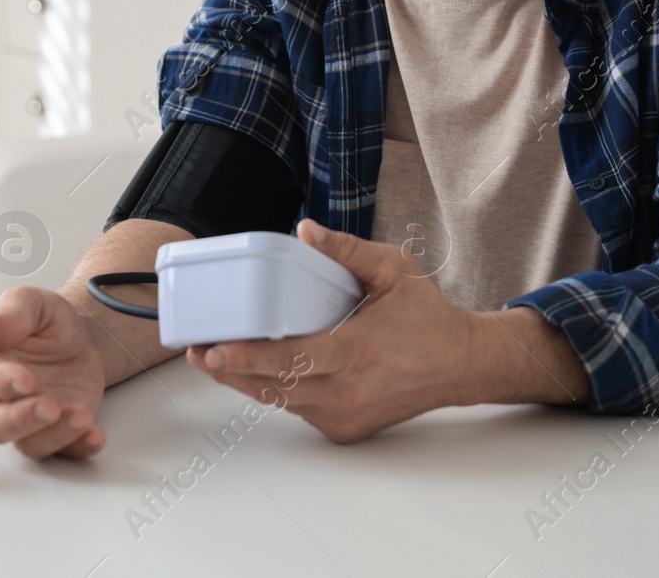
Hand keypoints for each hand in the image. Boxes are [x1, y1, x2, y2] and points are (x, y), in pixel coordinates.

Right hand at [0, 286, 106, 458]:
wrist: (78, 338)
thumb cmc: (45, 322)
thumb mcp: (31, 302)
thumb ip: (10, 314)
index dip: (1, 383)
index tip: (24, 380)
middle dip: (21, 420)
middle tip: (50, 407)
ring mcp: (26, 419)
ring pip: (27, 443)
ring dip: (54, 435)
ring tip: (81, 416)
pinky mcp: (56, 431)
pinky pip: (63, 451)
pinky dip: (78, 447)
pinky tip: (94, 435)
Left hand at [186, 218, 486, 442]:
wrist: (461, 365)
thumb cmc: (428, 317)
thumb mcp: (393, 271)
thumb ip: (348, 250)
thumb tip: (305, 230)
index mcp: (353, 353)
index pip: (288, 361)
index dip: (245, 359)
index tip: (213, 349)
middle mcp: (344, 392)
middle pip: (271, 386)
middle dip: (228, 370)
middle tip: (197, 350)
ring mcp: (343, 415)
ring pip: (280, 401)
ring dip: (246, 381)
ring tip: (214, 358)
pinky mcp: (344, 429)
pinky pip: (299, 409)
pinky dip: (277, 391)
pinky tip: (256, 372)